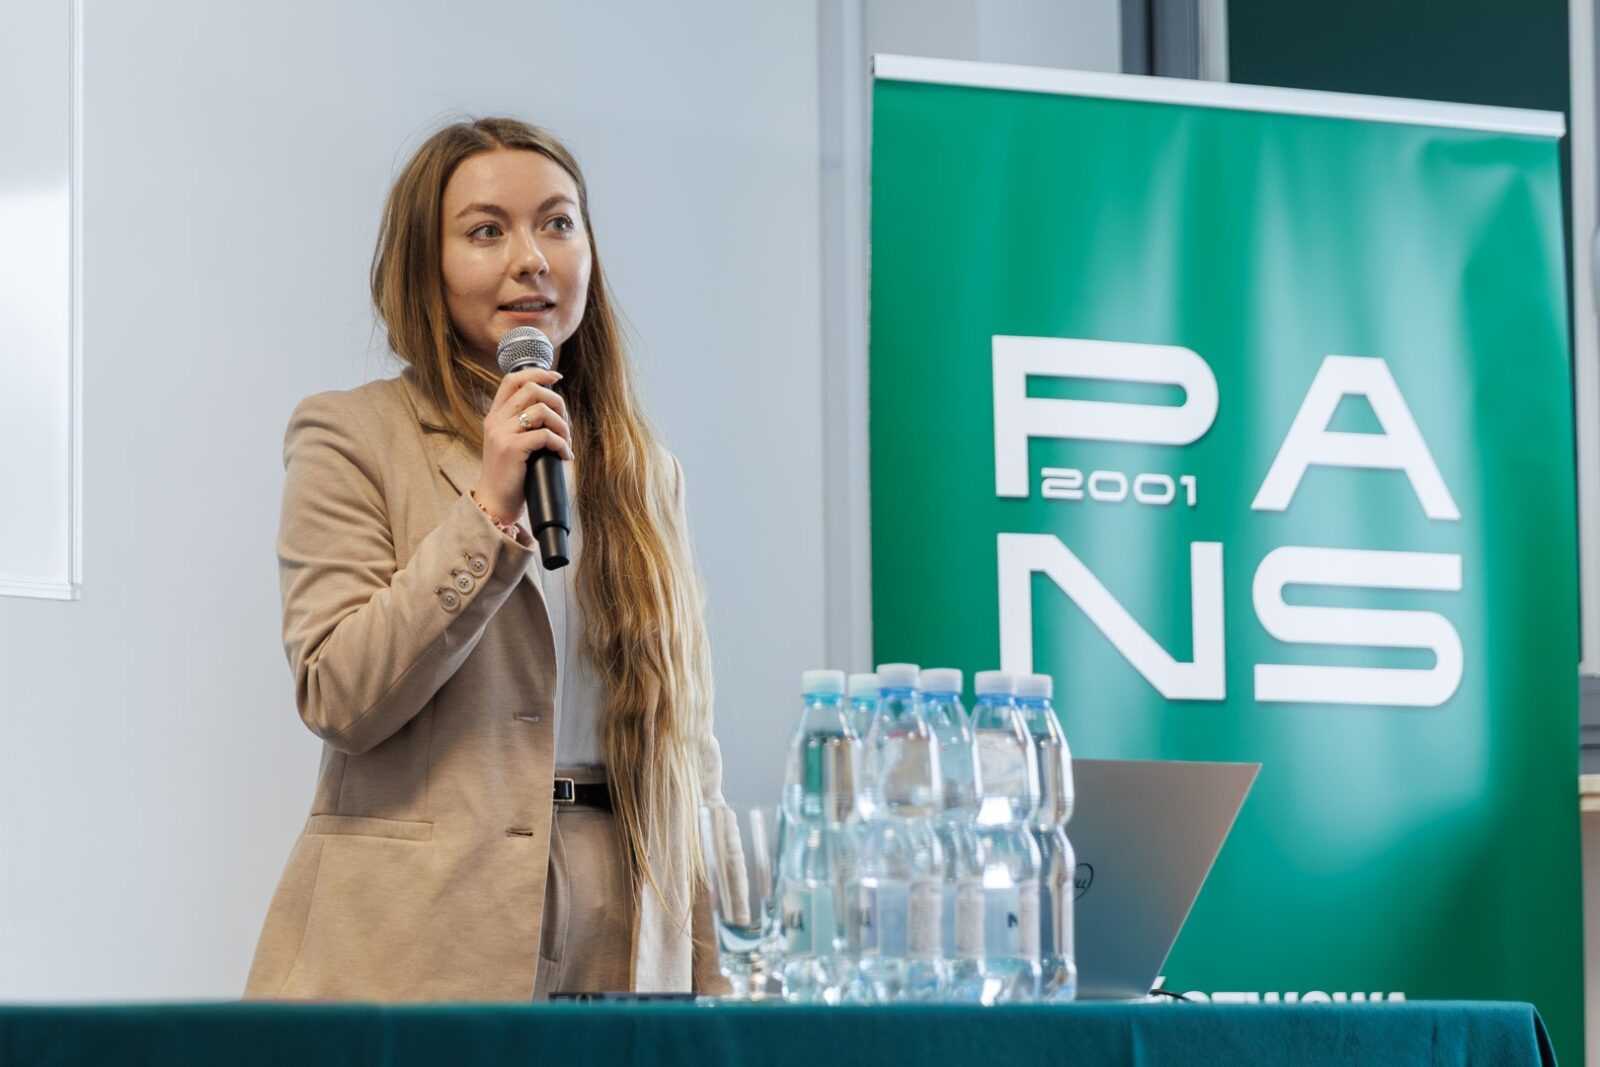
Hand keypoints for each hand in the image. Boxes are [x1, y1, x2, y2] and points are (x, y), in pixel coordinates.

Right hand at [475, 367, 572, 520]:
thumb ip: (521, 425)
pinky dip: (561, 444)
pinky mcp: (511, 448)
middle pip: (532, 389)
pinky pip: (545, 435)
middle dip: (557, 403)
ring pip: (541, 410)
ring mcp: (501, 433)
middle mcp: (495, 420)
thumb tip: (552, 409)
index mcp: (494, 416)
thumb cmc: (509, 476)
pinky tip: (564, 456)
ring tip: (566, 443)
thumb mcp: (509, 443)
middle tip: (565, 425)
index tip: (556, 377)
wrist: (494, 503)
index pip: (513, 379)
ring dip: (562, 426)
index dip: (537, 372)